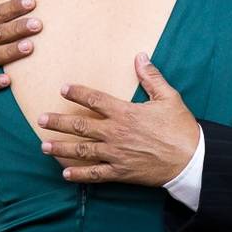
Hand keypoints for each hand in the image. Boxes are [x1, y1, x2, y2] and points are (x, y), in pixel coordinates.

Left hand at [38, 53, 199, 185]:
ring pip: (82, 150)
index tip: (63, 88)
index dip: (77, 93)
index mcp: (126, 113)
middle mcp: (116, 133)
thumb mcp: (169, 97)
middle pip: (80, 126)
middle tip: (40, 119)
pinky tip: (65, 173)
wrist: (190, 159)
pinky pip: (95, 175)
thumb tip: (140, 56)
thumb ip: (151, 76)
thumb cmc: (180, 127)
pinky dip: (79, 175)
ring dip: (61, 148)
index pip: (95, 99)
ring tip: (44, 146)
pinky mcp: (120, 172)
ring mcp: (116, 154)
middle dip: (58, 122)